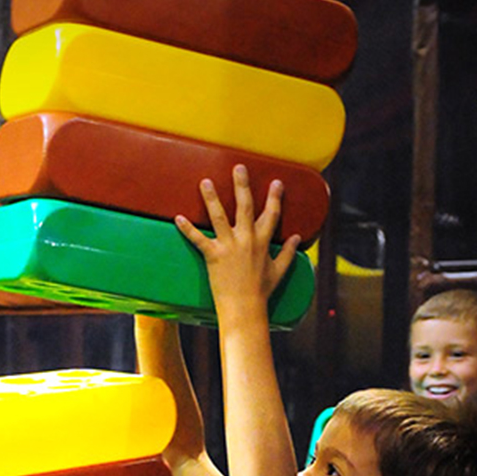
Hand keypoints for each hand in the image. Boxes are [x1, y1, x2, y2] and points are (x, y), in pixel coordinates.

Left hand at [175, 164, 300, 320]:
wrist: (245, 309)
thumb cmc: (261, 292)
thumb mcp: (279, 270)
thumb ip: (287, 252)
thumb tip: (298, 238)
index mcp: (263, 241)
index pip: (271, 214)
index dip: (274, 197)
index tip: (276, 182)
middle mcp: (247, 239)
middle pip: (245, 206)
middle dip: (242, 185)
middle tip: (239, 167)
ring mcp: (229, 246)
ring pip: (219, 216)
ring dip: (212, 198)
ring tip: (204, 182)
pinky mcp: (213, 256)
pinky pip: (198, 239)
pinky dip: (187, 229)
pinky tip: (178, 218)